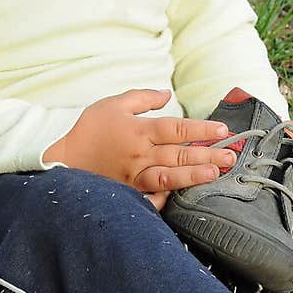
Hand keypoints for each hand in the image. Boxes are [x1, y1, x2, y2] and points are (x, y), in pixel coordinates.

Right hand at [43, 89, 237, 194]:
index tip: (221, 131)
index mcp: (139, 130)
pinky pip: (149, 197)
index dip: (201, 129)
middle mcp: (140, 154)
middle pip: (179, 153)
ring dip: (194, 175)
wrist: (62, 159)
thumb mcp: (113, 104)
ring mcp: (134, 175)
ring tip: (214, 174)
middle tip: (230, 157)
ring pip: (169, 176)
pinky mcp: (128, 192)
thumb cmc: (88, 130)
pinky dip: (164, 198)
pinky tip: (181, 197)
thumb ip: (142, 98)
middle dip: (207, 155)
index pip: (177, 128)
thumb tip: (166, 94)